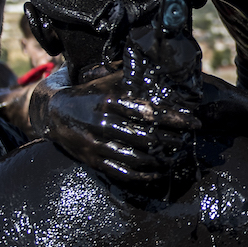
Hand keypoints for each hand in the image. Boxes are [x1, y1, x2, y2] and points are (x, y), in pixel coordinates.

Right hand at [45, 65, 199, 188]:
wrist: (53, 114)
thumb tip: (162, 70)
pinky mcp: (93, 161)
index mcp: (109, 101)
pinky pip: (123, 172)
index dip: (175, 118)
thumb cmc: (89, 95)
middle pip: (146, 137)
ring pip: (136, 157)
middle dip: (171, 140)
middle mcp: (103, 123)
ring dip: (160, 159)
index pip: (149, 112)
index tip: (194, 122)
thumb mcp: (107, 82)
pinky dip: (144, 175)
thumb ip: (132, 79)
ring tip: (174, 156)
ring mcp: (97, 145)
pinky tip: (158, 173)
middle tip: (185, 140)